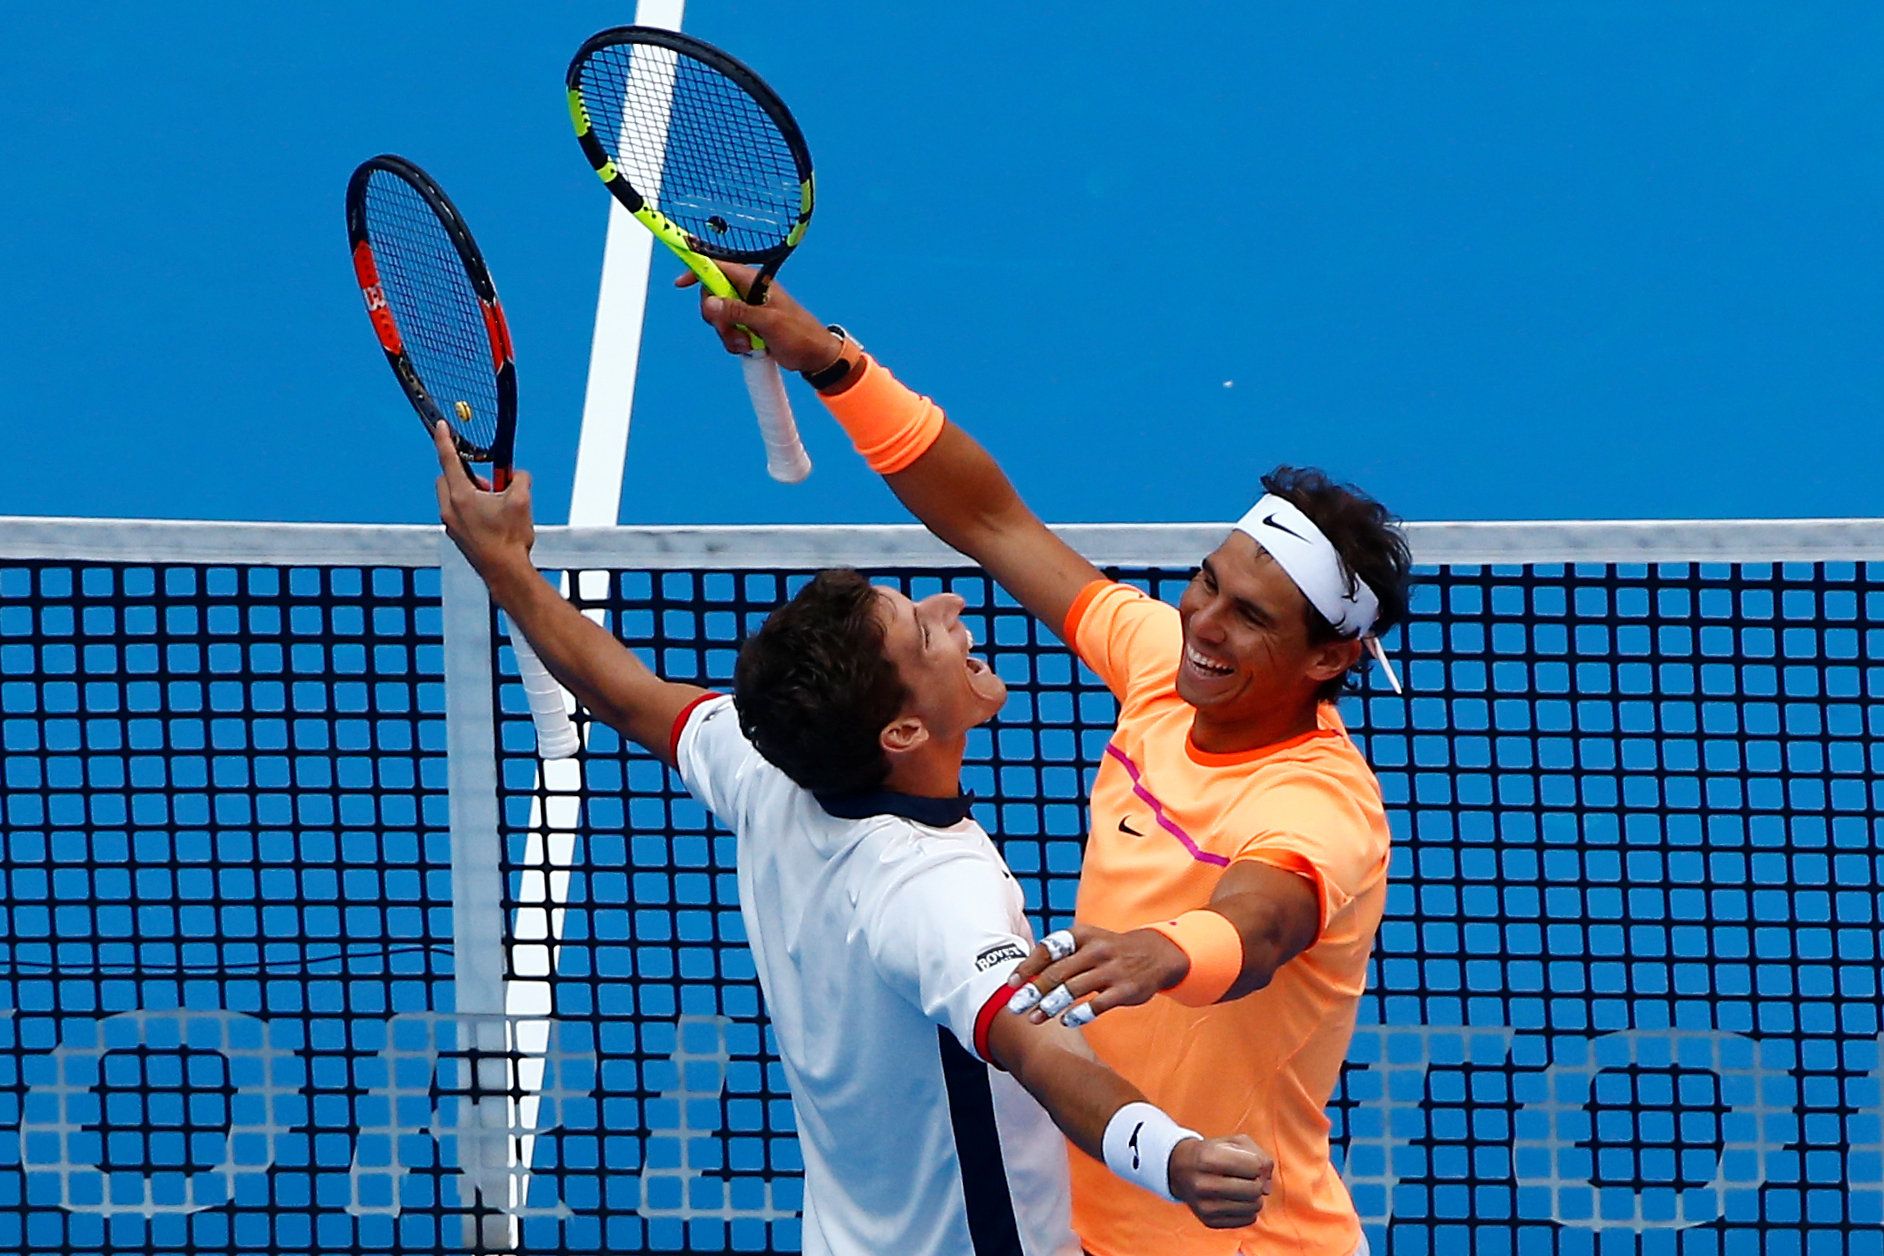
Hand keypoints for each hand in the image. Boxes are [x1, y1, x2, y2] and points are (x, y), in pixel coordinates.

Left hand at [432, 420, 534, 580]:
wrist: (505, 573)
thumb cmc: (510, 538)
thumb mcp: (522, 500)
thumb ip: (519, 478)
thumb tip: (518, 474)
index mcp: (461, 495)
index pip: (448, 459)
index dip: (444, 439)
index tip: (441, 426)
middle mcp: (450, 508)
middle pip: (447, 478)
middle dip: (464, 473)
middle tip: (489, 483)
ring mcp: (451, 524)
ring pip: (453, 496)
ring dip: (469, 492)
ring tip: (495, 505)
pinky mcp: (457, 537)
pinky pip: (459, 514)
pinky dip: (471, 509)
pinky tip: (493, 521)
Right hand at [675, 264, 841, 371]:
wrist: (815, 356)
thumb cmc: (800, 334)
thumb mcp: (768, 322)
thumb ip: (738, 312)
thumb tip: (710, 303)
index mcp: (753, 281)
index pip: (718, 267)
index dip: (697, 271)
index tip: (681, 283)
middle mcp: (747, 292)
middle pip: (712, 297)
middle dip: (716, 318)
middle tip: (732, 331)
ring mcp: (746, 310)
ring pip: (718, 318)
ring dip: (727, 334)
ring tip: (749, 343)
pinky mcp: (747, 326)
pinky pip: (727, 332)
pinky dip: (734, 342)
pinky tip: (751, 348)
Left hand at [1005, 924, 1189, 1026]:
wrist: (1155, 954)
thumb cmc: (1110, 950)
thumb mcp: (1087, 942)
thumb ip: (1060, 957)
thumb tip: (1025, 977)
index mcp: (1082, 935)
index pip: (1048, 949)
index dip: (1027, 966)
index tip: (1011, 983)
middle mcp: (1095, 950)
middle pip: (1057, 972)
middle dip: (1032, 991)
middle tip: (1014, 1007)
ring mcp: (1111, 970)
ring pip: (1074, 989)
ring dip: (1050, 1005)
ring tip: (1033, 1019)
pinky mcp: (1124, 990)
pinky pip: (1098, 1005)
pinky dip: (1080, 1014)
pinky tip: (1065, 1022)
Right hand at [1169, 1135, 1274, 1228]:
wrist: (1180, 1170)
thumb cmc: (1212, 1153)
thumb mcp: (1232, 1142)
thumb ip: (1258, 1155)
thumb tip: (1267, 1187)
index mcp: (1208, 1158)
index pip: (1254, 1166)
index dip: (1257, 1163)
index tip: (1248, 1162)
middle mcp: (1204, 1184)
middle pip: (1254, 1189)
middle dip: (1258, 1182)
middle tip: (1248, 1178)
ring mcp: (1205, 1206)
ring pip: (1253, 1207)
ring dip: (1255, 1197)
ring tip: (1243, 1188)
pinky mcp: (1209, 1221)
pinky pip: (1247, 1220)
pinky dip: (1248, 1210)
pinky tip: (1237, 1200)